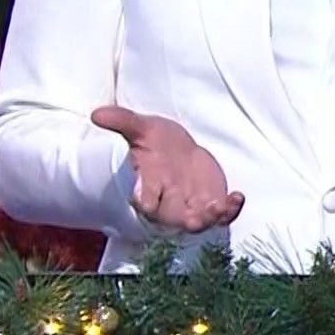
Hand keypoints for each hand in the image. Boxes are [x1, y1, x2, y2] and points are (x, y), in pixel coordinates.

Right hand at [91, 105, 243, 233]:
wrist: (180, 150)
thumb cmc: (156, 141)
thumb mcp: (141, 127)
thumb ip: (122, 121)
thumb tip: (96, 113)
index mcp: (148, 185)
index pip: (144, 198)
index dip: (144, 199)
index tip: (144, 199)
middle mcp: (169, 200)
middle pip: (174, 217)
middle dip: (185, 219)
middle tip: (194, 219)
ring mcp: (192, 204)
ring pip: (199, 220)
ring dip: (210, 217)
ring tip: (221, 206)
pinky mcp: (212, 203)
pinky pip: (221, 215)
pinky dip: (230, 210)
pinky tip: (237, 197)